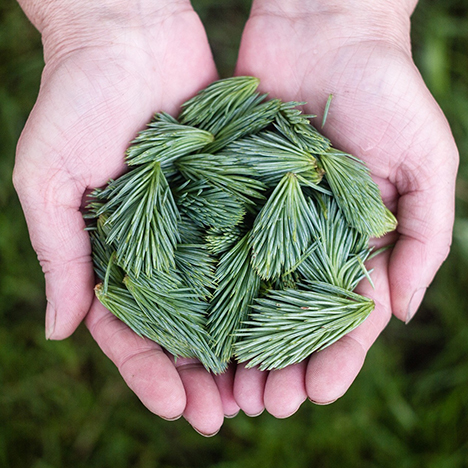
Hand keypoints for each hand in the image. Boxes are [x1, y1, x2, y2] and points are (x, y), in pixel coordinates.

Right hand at [14, 0, 237, 434]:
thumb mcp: (50, 179)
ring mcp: (201, 222)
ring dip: (241, 345)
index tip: (176, 408)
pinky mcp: (235, 192)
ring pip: (224, 297)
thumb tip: (60, 330)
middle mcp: (161, 246)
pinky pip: (253, 244)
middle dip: (201, 374)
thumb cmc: (76, 99)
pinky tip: (290, 320)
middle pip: (183, 327)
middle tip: (226, 415)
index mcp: (113, 253)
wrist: (128, 33)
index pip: (129, 330)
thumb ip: (58, 254)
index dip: (149, 374)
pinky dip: (268, 283)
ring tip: (264, 389)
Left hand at [233, 0, 457, 416]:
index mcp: (355, 240)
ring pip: (248, 294)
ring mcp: (264, 218)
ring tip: (225, 387)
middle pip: (291, 317)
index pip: (345, 315)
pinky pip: (216, 246)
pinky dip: (206, 288)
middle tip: (261, 406)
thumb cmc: (387, 90)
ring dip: (238, 343)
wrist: (325, 32)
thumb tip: (402, 311)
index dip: (335, 359)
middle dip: (280, 364)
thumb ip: (423, 237)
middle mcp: (307, 238)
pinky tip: (193, 324)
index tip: (315, 394)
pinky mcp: (229, 193)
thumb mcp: (428, 162)